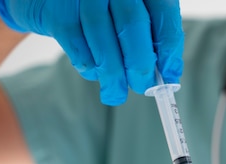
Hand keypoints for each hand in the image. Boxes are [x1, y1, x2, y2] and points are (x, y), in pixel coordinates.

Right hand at [0, 0, 183, 104]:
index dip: (168, 49)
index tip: (169, 77)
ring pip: (103, 39)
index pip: (163, 12)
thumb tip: (168, 75)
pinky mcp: (57, 10)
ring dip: (113, 75)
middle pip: (133, 24)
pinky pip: (78, 47)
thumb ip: (150, 37)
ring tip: (116, 94)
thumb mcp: (131, 12)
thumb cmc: (102, 8)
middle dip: (140, 65)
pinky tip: (95, 73)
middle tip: (143, 88)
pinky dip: (90, 68)